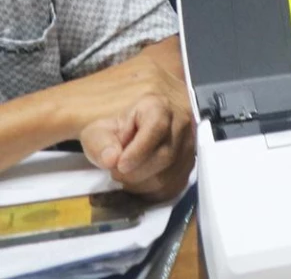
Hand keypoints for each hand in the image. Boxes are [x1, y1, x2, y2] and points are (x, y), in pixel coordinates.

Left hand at [69, 53, 194, 199]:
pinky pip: (178, 180)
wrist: (133, 116)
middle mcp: (182, 117)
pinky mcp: (191, 155)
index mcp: (158, 103)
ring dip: (144, 182)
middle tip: (115, 172)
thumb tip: (112, 160)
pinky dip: (156, 188)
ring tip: (126, 174)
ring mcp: (191, 137)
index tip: (119, 165)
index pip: (157, 127)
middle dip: (136, 172)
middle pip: (166, 154)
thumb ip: (99, 143)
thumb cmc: (115, 121)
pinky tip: (140, 181)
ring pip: (173, 171)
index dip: (138, 151)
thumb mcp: (96, 127)